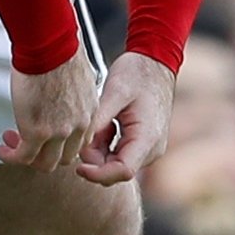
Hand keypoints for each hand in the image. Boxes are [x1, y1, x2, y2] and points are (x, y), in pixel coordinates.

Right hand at [0, 43, 97, 171]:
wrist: (49, 46)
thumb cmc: (60, 49)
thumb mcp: (79, 75)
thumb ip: (74, 91)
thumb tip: (63, 89)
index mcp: (89, 110)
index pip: (81, 140)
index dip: (64, 144)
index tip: (53, 139)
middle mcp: (78, 124)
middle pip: (65, 157)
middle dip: (47, 154)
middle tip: (33, 146)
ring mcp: (58, 132)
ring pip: (45, 163)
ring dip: (29, 159)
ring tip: (15, 150)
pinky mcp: (36, 132)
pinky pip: (23, 156)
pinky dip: (12, 157)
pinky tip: (5, 151)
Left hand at [76, 51, 174, 185]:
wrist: (157, 60)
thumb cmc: (137, 72)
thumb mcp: (115, 91)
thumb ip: (99, 119)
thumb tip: (80, 146)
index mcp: (147, 138)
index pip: (122, 171)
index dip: (97, 174)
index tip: (77, 166)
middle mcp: (152, 149)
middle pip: (117, 169)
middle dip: (96, 157)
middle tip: (86, 131)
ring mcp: (149, 148)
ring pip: (116, 162)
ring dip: (101, 148)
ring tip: (101, 120)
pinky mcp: (144, 143)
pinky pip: (121, 153)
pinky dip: (108, 143)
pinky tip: (107, 123)